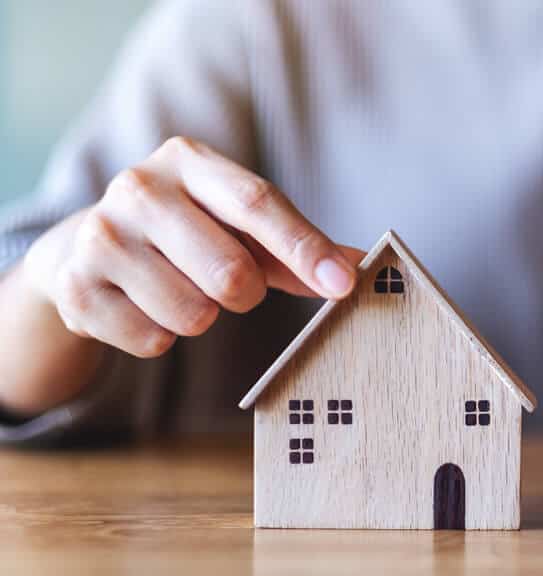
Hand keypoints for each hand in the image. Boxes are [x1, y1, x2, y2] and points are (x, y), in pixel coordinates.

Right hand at [23, 136, 364, 357]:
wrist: (86, 248)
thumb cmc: (188, 233)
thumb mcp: (239, 227)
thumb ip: (299, 248)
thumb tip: (360, 268)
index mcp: (189, 161)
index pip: (258, 203)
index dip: (306, 248)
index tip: (345, 285)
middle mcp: (138, 188)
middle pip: (231, 273)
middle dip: (246, 294)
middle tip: (231, 286)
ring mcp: (100, 236)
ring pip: (192, 316)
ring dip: (201, 317)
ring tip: (179, 290)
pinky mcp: (75, 288)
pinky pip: (153, 342)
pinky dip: (161, 336)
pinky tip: (143, 306)